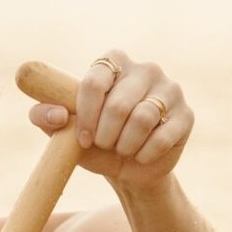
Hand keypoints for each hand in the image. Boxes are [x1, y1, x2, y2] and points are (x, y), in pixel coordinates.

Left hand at [29, 52, 192, 190]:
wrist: (130, 168)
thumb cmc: (95, 142)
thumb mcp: (65, 131)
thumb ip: (46, 116)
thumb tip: (56, 113)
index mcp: (113, 62)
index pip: (94, 81)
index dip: (85, 115)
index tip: (82, 137)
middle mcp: (145, 69)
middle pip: (118, 105)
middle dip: (105, 135)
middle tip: (105, 145)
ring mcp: (170, 89)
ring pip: (143, 119)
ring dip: (125, 145)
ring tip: (123, 149)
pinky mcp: (186, 114)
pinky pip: (163, 136)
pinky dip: (145, 154)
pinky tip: (142, 155)